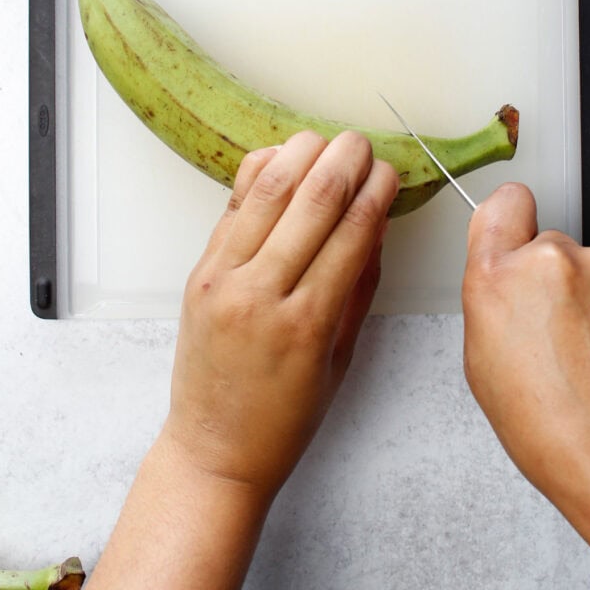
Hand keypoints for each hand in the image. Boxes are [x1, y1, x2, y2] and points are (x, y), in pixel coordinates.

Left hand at [165, 130, 399, 502]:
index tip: (391, 172)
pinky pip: (230, 206)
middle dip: (344, 160)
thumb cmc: (286, 417)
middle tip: (363, 144)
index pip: (352, 232)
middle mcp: (261, 292)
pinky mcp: (198, 271)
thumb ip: (360, 287)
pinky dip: (257, 173)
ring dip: (301, 153)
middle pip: (311, 200)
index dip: (376, 192)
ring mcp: (223, 277)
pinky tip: (280, 156)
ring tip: (326, 140)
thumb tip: (377, 223)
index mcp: (308, 322)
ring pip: (266, 190)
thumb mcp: (341, 358)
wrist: (214, 449)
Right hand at [462, 183, 589, 589]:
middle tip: (541, 328)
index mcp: (499, 275)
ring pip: (582, 266)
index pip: (503, 202)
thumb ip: (488, 296)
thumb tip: (499, 276)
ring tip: (577, 352)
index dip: (506, 220)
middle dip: (541, 275)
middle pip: (543, 242)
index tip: (509, 237)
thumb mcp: (480, 360)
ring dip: (579, 296)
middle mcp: (552, 260)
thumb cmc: (548, 427)